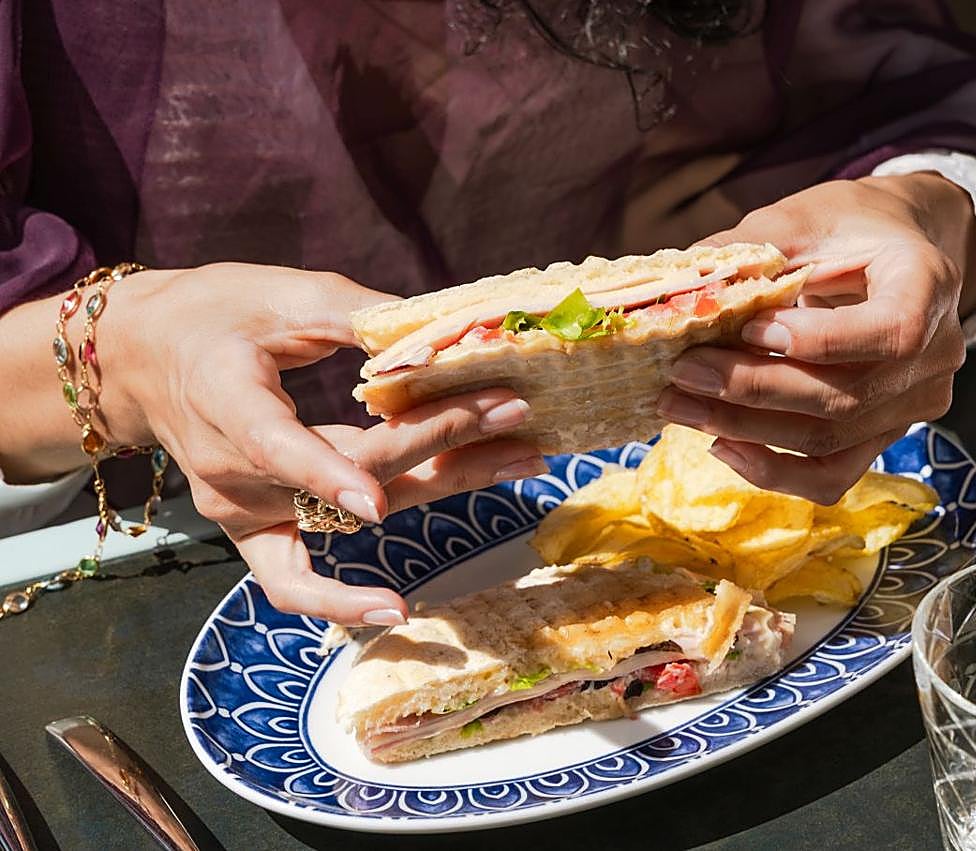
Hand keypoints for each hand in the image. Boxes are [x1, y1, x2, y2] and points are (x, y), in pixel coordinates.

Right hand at [100, 263, 544, 623]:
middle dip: (443, 446)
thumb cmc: (212, 314)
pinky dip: (339, 603)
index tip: (377, 499)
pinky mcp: (251, 531)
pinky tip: (398, 607)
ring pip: (352, 519)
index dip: (326, 474)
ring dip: (441, 488)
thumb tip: (439, 329)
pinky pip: (291, 583)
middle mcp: (229, 473)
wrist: (142, 359)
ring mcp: (239, 512)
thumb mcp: (278, 295)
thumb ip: (355, 313)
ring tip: (519, 461)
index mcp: (223, 402)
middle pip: (349, 477)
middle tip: (518, 418)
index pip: (279, 447)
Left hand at [659, 174, 975, 502]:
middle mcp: (934, 356)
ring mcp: (913, 405)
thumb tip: (678, 285)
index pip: (889, 332)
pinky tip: (722, 445)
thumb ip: (750, 249)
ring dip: (745, 430)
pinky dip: (773, 471)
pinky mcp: (884, 435)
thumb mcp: (805, 218)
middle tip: (682, 373)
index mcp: (928, 286)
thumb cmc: (850, 227)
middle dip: (750, 390)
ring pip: (829, 440)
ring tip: (680, 407)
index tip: (746, 328)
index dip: (815, 339)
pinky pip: (833, 474)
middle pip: (843, 398)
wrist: (896, 250)